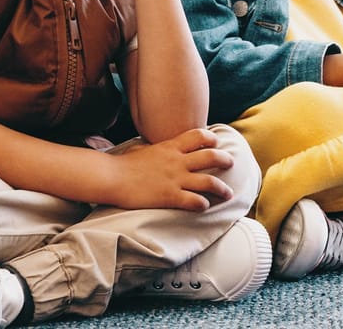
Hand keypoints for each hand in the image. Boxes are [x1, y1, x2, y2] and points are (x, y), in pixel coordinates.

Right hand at [106, 128, 234, 211]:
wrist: (111, 177)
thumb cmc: (122, 164)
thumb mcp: (141, 149)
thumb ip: (153, 149)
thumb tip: (153, 148)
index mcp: (170, 147)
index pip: (198, 136)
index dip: (211, 139)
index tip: (216, 143)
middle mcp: (177, 161)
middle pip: (211, 156)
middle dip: (225, 160)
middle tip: (231, 164)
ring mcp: (175, 179)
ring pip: (210, 181)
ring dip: (223, 188)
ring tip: (228, 193)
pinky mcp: (171, 196)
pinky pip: (195, 201)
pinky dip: (204, 204)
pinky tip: (204, 206)